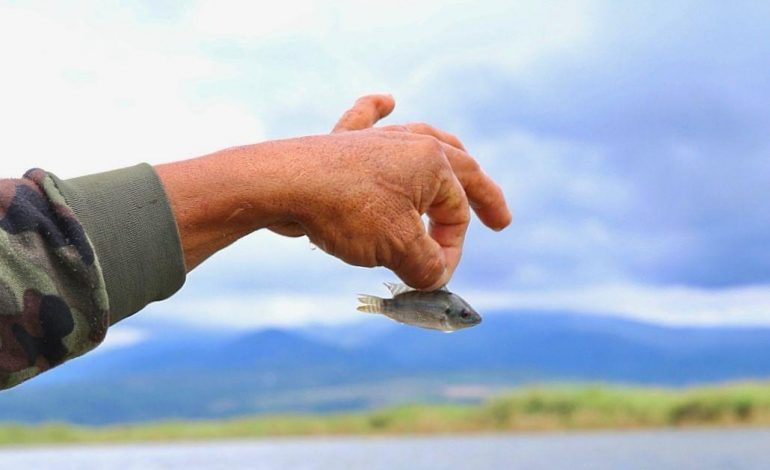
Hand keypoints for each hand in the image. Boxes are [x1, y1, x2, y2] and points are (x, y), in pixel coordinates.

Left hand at [156, 95, 510, 289]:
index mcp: (434, 163)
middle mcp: (411, 143)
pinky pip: (364, 120)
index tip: (432, 278)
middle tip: (501, 219)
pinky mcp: (342, 142)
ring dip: (446, 155)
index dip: (450, 251)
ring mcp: (376, 139)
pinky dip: (376, 111)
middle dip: (482, 196)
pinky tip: (386, 101)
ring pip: (423, 140)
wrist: (282, 184)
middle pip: (459, 169)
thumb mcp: (398, 248)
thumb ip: (427, 268)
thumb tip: (435, 279)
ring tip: (461, 159)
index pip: (457, 215)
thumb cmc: (346, 212)